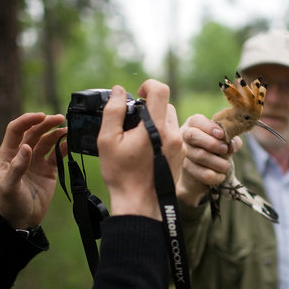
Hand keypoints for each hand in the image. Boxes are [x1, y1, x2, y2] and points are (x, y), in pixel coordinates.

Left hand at [0, 113, 66, 228]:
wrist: (23, 220)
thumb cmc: (10, 204)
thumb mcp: (9, 187)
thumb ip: (17, 166)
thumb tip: (26, 146)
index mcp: (8, 154)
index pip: (16, 130)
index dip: (28, 120)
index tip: (41, 116)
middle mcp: (22, 154)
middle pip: (34, 132)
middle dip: (46, 123)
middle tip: (59, 118)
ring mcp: (36, 161)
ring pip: (47, 141)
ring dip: (56, 133)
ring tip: (68, 129)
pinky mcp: (49, 169)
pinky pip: (57, 154)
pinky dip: (64, 147)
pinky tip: (71, 142)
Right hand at [97, 81, 182, 219]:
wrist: (139, 202)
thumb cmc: (122, 174)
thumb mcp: (108, 140)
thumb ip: (113, 111)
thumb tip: (119, 91)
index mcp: (157, 127)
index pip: (161, 90)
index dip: (148, 86)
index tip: (138, 95)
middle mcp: (173, 134)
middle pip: (165, 105)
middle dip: (149, 108)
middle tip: (133, 122)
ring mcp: (179, 145)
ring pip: (170, 120)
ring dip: (156, 122)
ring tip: (139, 137)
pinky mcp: (180, 155)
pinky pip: (173, 135)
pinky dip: (161, 135)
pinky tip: (147, 149)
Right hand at [176, 114, 241, 205]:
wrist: (207, 170)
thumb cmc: (216, 149)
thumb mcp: (226, 142)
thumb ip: (232, 140)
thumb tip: (232, 145)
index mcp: (194, 124)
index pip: (196, 121)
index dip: (209, 127)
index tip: (222, 134)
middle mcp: (185, 136)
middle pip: (192, 136)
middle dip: (212, 143)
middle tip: (225, 149)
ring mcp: (183, 152)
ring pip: (198, 155)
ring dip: (216, 162)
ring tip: (227, 166)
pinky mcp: (185, 167)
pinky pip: (199, 172)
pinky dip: (214, 175)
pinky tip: (222, 176)